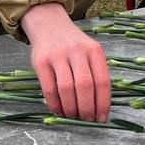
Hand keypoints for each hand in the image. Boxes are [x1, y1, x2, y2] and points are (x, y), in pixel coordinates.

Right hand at [21, 3, 110, 121]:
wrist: (49, 25)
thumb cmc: (73, 45)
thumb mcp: (90, 52)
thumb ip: (95, 74)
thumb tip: (99, 107)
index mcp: (94, 50)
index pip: (102, 81)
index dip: (103, 103)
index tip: (102, 118)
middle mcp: (77, 51)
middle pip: (85, 86)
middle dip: (87, 108)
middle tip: (87, 120)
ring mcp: (58, 55)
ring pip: (66, 88)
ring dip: (71, 108)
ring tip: (72, 116)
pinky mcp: (41, 61)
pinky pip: (49, 88)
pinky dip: (55, 104)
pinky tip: (59, 110)